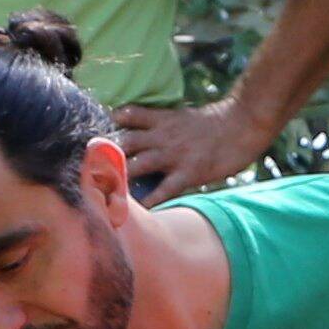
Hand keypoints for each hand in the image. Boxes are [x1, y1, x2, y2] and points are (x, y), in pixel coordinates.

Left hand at [108, 97, 267, 199]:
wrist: (243, 124)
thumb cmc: (218, 123)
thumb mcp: (185, 116)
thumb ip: (165, 126)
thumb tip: (148, 136)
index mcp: (162, 120)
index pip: (128, 116)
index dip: (109, 125)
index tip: (94, 136)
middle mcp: (162, 136)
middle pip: (124, 142)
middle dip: (105, 155)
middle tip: (86, 170)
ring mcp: (174, 155)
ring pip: (137, 165)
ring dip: (119, 179)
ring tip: (101, 193)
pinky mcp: (188, 172)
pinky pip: (163, 190)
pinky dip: (149, 201)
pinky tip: (136, 213)